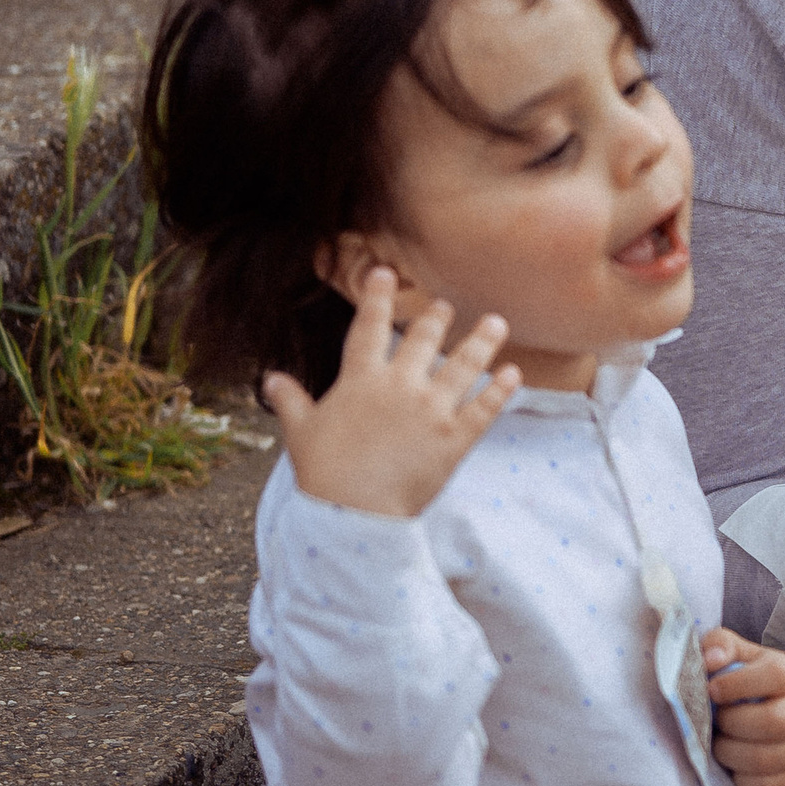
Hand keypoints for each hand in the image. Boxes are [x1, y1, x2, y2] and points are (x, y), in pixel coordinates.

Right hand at [264, 270, 519, 517]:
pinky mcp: (456, 437)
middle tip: (446, 305)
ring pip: (464, 365)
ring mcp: (432, 410)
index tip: (386, 273)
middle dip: (436, 318)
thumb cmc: (325, 472)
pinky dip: (500, 390)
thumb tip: (271, 379)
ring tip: (496, 322)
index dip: (377, 299)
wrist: (355, 511)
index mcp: (361, 381)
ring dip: (483, 341)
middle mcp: (400, 386)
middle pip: (423, 340)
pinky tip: (513, 373)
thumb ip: (291, 401)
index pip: (369, 328)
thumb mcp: (301, 432)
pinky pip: (485, 407)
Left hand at [701, 631, 784, 785]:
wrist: (775, 716)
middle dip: (732, 724)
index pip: (775, 676)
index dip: (737, 684)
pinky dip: (740, 779)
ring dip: (730, 753)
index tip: (711, 690)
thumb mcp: (739, 658)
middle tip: (717, 721)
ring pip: (764, 760)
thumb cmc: (749, 685)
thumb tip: (710, 660)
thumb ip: (721, 647)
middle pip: (772, 722)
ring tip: (721, 743)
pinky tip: (734, 764)